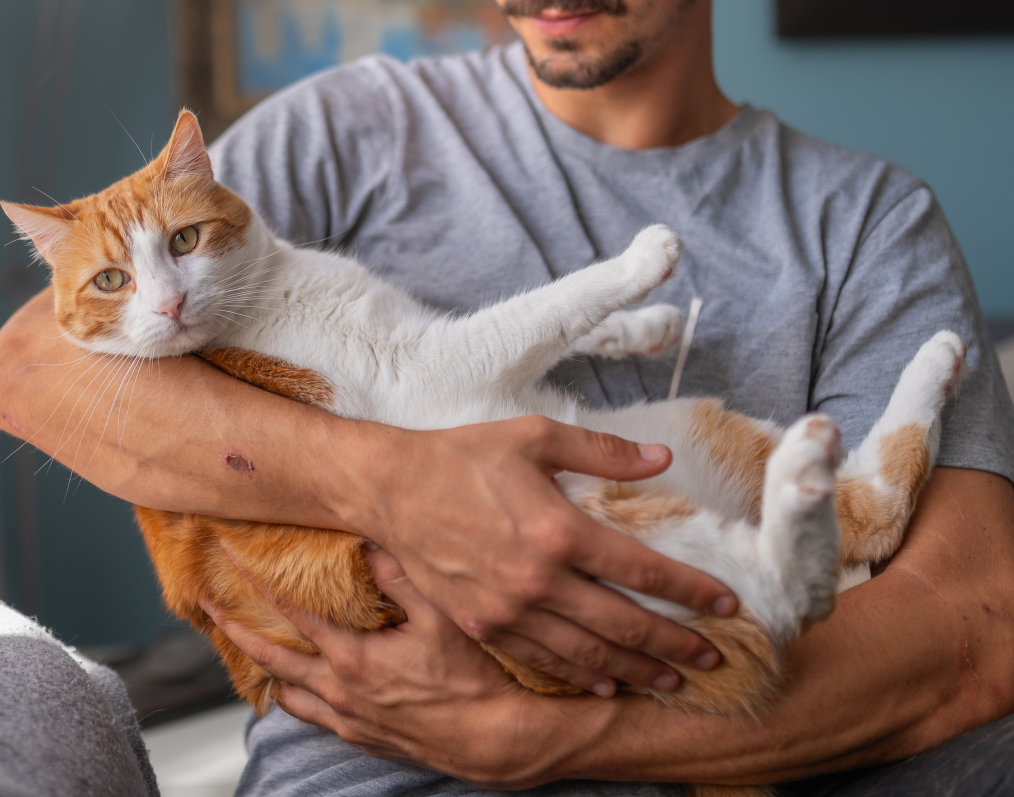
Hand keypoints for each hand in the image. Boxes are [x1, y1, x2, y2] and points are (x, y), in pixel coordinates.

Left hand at [204, 547, 602, 788]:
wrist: (499, 742)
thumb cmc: (475, 680)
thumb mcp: (442, 616)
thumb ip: (402, 575)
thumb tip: (370, 541)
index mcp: (353, 660)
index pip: (291, 616)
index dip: (259, 586)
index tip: (233, 563)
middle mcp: (342, 695)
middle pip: (272, 662)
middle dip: (238, 633)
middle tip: (210, 610)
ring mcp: (352, 722)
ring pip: (290, 699)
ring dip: (268, 672)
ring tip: (253, 651)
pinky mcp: (367, 740)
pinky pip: (318, 720)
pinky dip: (301, 700)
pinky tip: (308, 689)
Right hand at [326, 415, 736, 696]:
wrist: (392, 488)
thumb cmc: (465, 456)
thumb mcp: (537, 437)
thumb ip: (604, 451)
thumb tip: (662, 459)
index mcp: (560, 529)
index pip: (644, 570)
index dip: (692, 591)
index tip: (727, 605)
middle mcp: (539, 578)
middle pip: (625, 623)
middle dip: (676, 643)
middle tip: (712, 658)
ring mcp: (509, 609)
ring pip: (588, 652)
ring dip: (636, 668)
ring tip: (672, 679)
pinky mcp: (483, 624)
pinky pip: (542, 659)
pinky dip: (580, 675)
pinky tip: (606, 683)